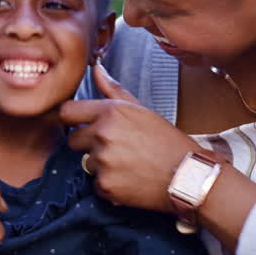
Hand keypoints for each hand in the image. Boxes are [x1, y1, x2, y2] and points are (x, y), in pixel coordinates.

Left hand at [61, 63, 195, 211]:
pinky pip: (96, 184)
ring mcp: (103, 161)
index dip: (73, 119)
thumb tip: (96, 68)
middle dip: (88, 144)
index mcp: (111, 111)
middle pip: (73, 140)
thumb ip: (113, 90)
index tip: (80, 125)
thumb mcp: (141, 110)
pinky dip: (109, 185)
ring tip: (128, 165)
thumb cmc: (167, 141)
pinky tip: (129, 180)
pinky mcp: (105, 185)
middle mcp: (103, 134)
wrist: (187, 176)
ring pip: (86, 163)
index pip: (67, 111)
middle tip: (115, 149)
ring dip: (101, 166)